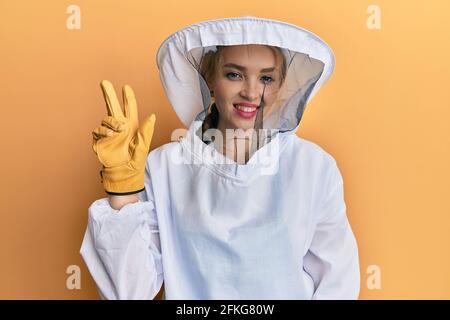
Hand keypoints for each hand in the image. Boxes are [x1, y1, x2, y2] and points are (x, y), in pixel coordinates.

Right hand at [92, 80, 155, 194]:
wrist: (123, 174)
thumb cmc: (135, 161)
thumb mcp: (143, 146)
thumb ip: (147, 130)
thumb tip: (152, 115)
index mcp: (132, 126)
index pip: (129, 108)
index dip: (128, 98)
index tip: (126, 86)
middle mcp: (119, 127)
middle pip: (113, 106)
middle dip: (109, 94)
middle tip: (104, 82)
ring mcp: (109, 133)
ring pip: (106, 118)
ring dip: (112, 122)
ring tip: (118, 131)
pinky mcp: (100, 140)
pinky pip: (98, 130)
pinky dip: (103, 131)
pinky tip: (109, 136)